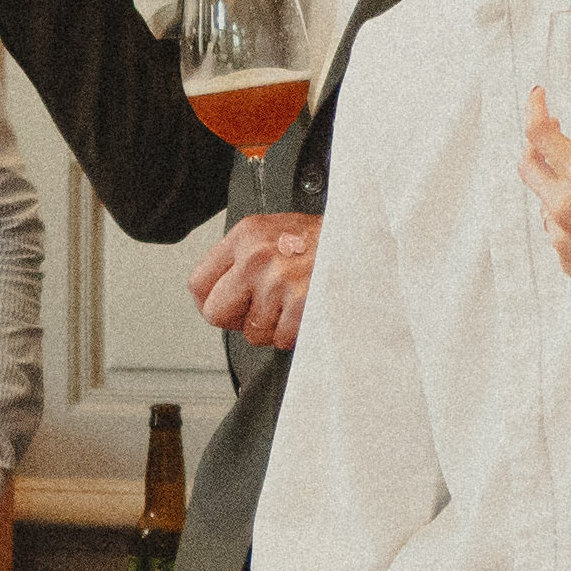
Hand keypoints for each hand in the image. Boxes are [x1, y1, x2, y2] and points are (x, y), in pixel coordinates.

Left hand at [187, 211, 322, 350]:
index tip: (225, 308)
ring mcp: (278, 283)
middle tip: (263, 310)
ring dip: (274, 327)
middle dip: (238, 320)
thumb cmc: (329, 238)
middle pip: (216, 313)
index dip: (211, 303)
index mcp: (246, 235)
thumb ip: (245, 256)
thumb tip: (223, 290)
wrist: (371, 240)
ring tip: (297, 301)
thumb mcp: (278, 231)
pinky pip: (280, 340)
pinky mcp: (301, 306)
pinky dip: (296, 332)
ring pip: (253, 332)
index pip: (198, 282)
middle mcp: (257, 257)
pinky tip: (309, 309)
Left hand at [518, 86, 570, 324]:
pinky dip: (565, 222)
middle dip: (535, 147)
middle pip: (528, 165)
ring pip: (542, 202)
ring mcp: (562, 236)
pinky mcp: (567, 261)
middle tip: (551, 136)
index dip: (535, 110)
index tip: (539, 97)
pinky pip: (556, 234)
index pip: (540, 133)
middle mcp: (564, 203)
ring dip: (553, 188)